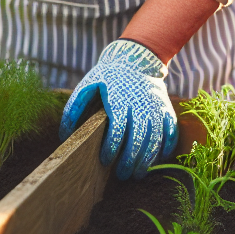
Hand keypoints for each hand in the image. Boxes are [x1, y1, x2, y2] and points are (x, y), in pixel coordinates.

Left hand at [62, 40, 178, 180]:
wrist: (137, 59)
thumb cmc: (108, 76)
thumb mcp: (88, 85)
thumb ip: (74, 108)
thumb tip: (64, 135)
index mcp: (120, 101)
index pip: (118, 129)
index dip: (112, 147)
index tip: (105, 160)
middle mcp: (141, 106)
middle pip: (138, 138)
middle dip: (130, 160)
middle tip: (121, 174)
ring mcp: (156, 108)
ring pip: (155, 139)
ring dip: (147, 159)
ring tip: (137, 174)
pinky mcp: (166, 109)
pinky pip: (171, 132)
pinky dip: (166, 147)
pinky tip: (157, 159)